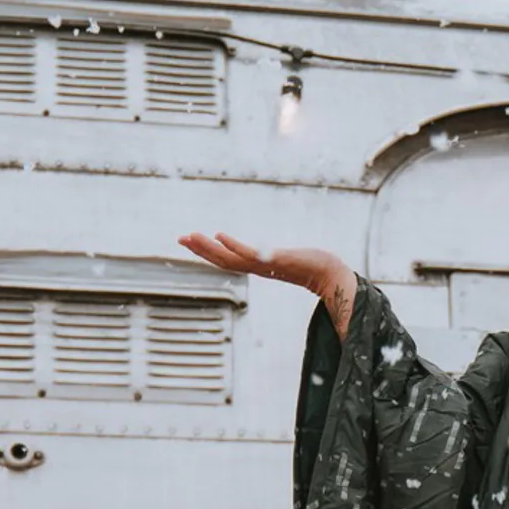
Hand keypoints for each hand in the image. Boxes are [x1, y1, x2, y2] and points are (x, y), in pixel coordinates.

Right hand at [178, 233, 355, 333]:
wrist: (328, 273)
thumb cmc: (309, 265)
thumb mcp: (283, 258)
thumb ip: (271, 255)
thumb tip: (263, 251)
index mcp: (254, 266)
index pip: (224, 260)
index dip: (205, 252)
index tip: (188, 240)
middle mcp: (255, 268)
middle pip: (221, 260)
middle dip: (199, 250)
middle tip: (179, 238)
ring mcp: (262, 265)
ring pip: (229, 258)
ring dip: (208, 248)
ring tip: (191, 237)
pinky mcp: (274, 260)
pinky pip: (249, 254)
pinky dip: (232, 245)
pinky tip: (219, 235)